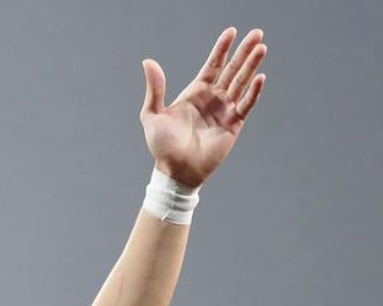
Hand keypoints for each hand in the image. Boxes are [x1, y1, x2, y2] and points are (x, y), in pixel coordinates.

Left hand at [142, 28, 267, 186]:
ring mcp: (224, 111)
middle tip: (257, 33)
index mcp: (195, 93)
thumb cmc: (162, 146)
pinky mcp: (233, 125)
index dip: (222, 48)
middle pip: (232, 69)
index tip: (231, 31)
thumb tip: (148, 62)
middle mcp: (212, 99)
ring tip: (262, 48)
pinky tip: (260, 77)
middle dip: (244, 51)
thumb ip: (155, 88)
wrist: (175, 171)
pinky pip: (246, 105)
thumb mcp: (152, 114)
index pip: (213, 65)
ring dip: (252, 66)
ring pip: (242, 83)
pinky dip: (253, 92)